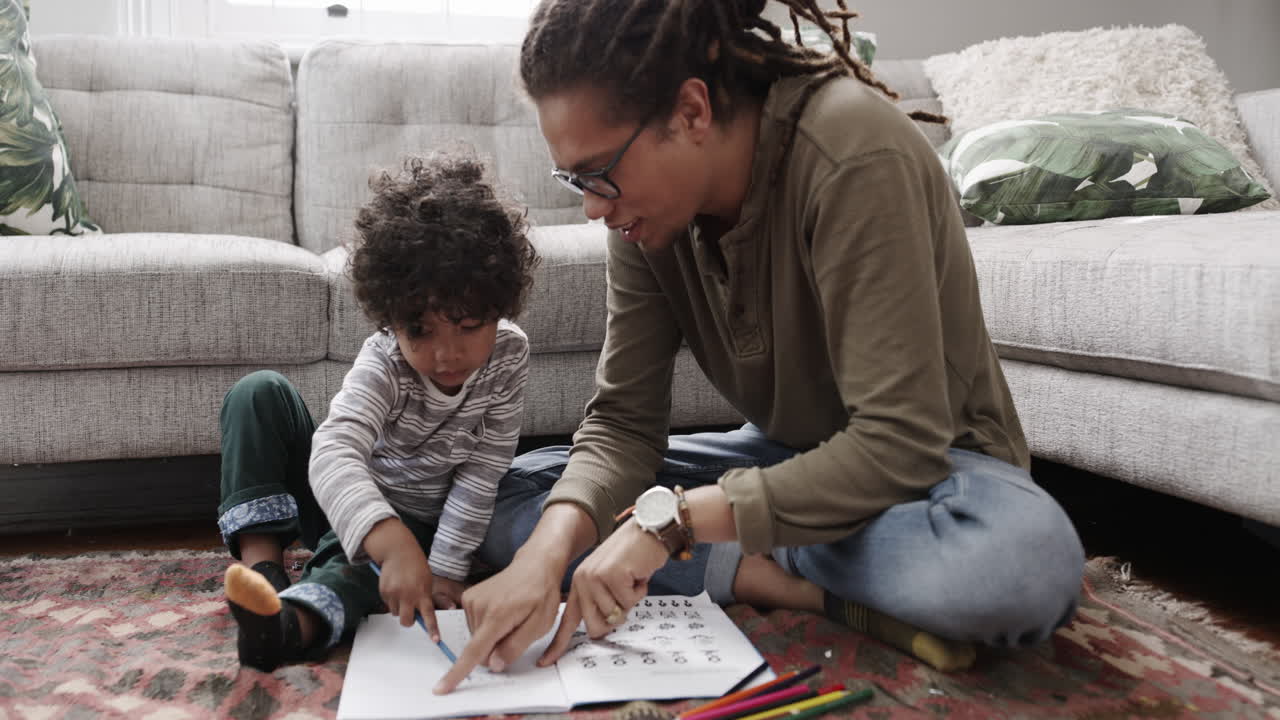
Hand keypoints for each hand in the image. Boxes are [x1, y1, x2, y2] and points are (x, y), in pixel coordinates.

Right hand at [378, 543, 440, 641]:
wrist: (399, 551)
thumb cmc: (416, 567)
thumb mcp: (426, 581)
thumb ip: (424, 598)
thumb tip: (421, 617)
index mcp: (422, 593)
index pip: (429, 615)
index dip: (432, 629)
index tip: (436, 640)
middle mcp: (408, 595)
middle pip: (407, 622)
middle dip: (409, 621)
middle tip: (411, 612)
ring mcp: (394, 594)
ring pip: (396, 613)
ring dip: (400, 608)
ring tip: (403, 592)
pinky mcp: (384, 592)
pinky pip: (388, 605)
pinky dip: (392, 600)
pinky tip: (395, 587)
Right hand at [432, 548, 562, 692]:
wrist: (534, 565)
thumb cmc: (540, 594)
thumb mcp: (540, 624)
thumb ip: (515, 646)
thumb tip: (493, 664)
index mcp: (497, 615)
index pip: (474, 651)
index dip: (458, 673)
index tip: (441, 688)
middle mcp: (478, 607)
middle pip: (479, 649)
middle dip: (497, 648)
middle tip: (517, 628)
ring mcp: (470, 600)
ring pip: (477, 639)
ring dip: (493, 636)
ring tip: (511, 616)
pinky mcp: (468, 598)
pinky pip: (475, 627)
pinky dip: (488, 626)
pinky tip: (502, 611)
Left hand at [539, 519, 667, 664]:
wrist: (648, 529)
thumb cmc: (632, 556)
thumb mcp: (609, 579)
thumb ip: (600, 602)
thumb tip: (599, 629)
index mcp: (579, 584)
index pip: (566, 620)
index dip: (557, 644)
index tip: (545, 662)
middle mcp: (583, 581)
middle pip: (595, 627)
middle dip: (615, 619)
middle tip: (624, 596)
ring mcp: (596, 578)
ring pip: (615, 616)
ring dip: (630, 602)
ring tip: (631, 580)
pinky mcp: (612, 576)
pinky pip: (630, 603)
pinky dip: (640, 591)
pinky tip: (637, 574)